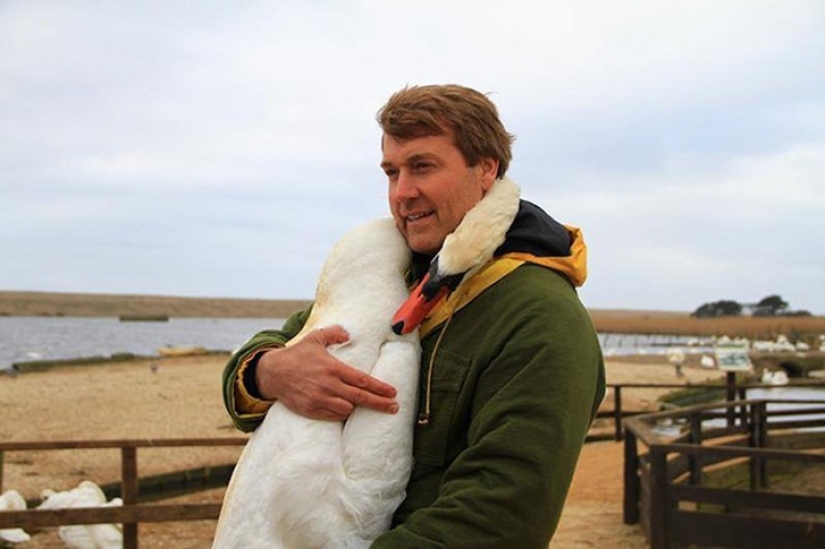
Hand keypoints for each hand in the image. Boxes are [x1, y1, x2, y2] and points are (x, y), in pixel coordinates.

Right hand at [254, 325, 398, 420]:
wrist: (272, 373)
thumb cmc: (297, 355)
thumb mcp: (314, 338)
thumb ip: (333, 334)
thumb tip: (347, 333)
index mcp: (332, 368)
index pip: (362, 380)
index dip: (379, 387)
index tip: (393, 392)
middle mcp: (328, 385)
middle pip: (360, 398)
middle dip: (380, 403)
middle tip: (395, 407)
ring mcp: (319, 400)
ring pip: (347, 409)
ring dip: (356, 407)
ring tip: (364, 403)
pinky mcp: (311, 410)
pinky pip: (333, 416)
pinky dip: (341, 413)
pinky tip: (346, 409)